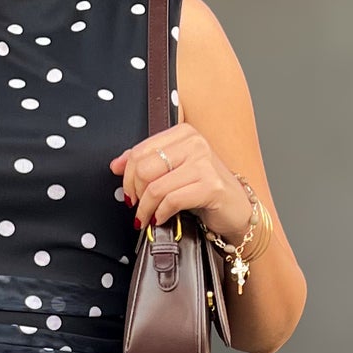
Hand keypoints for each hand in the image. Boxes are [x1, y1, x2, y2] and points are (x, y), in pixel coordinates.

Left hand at [109, 121, 251, 240]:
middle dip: (135, 193)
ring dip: (146, 208)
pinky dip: (161, 213)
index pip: (140, 150)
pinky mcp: (210, 186)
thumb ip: (146, 163)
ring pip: (155, 186)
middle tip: (138, 206)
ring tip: (147, 217)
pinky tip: (162, 218)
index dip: (127, 175)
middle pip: (144, 168)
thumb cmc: (205, 189)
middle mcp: (195, 143)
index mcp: (184, 133)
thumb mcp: (175, 171)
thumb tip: (116, 165)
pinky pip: (171, 201)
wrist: (237, 209)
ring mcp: (204, 163)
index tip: (129, 192)